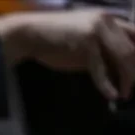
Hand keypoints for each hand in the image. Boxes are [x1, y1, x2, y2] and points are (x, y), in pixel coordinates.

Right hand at [0, 10, 134, 101]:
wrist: (30, 35)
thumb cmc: (54, 40)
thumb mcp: (83, 44)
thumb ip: (100, 52)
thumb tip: (116, 71)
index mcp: (108, 19)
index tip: (134, 72)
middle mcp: (107, 22)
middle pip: (131, 48)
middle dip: (134, 70)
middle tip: (132, 87)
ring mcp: (97, 32)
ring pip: (122, 56)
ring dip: (127, 77)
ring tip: (125, 94)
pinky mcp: (85, 44)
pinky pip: (101, 68)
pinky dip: (107, 84)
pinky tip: (111, 95)